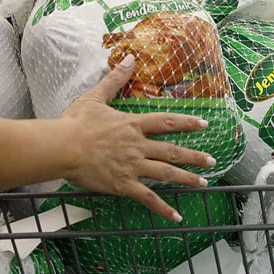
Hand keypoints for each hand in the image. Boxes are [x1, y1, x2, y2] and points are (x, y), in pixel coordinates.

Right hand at [61, 55, 216, 221]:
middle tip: (212, 160)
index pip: (167, 122)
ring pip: (166, 173)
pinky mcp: (123, 185)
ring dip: (187, 179)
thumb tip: (129, 58)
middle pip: (172, 151)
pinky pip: (147, 198)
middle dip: (195, 156)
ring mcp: (132, 166)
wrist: (61, 147)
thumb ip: (115, 79)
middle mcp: (138, 145)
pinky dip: (163, 208)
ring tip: (203, 183)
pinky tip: (176, 215)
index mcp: (133, 124)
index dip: (187, 122)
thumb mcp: (95, 96)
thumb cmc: (75, 123)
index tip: (204, 124)